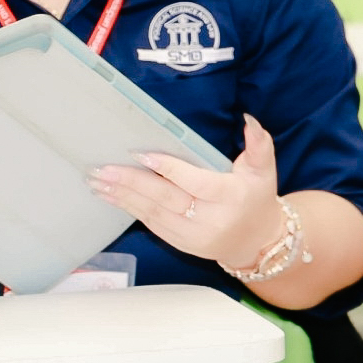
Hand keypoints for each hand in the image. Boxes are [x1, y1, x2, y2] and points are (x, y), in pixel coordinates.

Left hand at [90, 115, 285, 268]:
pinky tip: (111, 197)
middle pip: (165, 199)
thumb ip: (259, 144)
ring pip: (153, 214)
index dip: (167, 168)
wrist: (258, 243)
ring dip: (123, 197)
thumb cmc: (257, 199)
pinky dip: (130, 210)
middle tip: (103, 169)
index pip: (194, 182)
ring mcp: (193, 236)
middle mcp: (209, 220)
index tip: (140, 154)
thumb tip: (249, 119)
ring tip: (98, 181)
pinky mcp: (181, 244)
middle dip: (131, 183)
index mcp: (229, 197)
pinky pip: (152, 225)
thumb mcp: (264, 170)